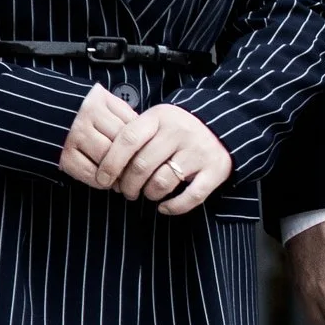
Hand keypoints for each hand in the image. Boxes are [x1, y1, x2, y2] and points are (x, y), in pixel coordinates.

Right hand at [58, 83, 138, 188]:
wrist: (26, 112)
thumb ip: (116, 111)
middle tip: (138, 171)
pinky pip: (87, 172)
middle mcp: (86, 115)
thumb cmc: (67, 108)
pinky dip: (99, 180)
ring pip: (108, 157)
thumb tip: (142, 133)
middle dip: (132, 159)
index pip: (132, 124)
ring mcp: (73, 135)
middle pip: (122, 142)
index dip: (141, 142)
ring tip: (121, 178)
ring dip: (117, 172)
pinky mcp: (61, 154)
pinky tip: (103, 181)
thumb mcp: (94, 99)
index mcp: (99, 99)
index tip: (145, 153)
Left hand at [92, 102, 232, 212]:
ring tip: (148, 193)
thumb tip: (103, 167)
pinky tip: (165, 207)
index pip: (127, 140)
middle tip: (126, 191)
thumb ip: (133, 135)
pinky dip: (174, 207)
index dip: (110, 163)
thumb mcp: (156, 120)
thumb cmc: (177, 128)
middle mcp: (181, 131)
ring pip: (162, 182)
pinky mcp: (216, 169)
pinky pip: (191, 196)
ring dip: (149, 195)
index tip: (102, 180)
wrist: (222, 126)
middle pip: (142, 166)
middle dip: (128, 185)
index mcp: (160, 117)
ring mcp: (199, 151)